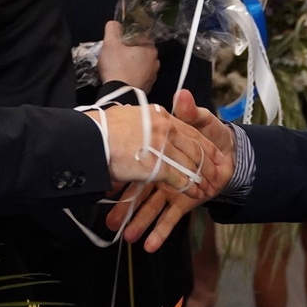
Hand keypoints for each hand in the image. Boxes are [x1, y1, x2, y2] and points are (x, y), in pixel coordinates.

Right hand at [97, 21, 157, 91]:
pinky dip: (133, 75)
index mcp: (150, 48)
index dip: (127, 38)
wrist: (119, 95)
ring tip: (119, 67)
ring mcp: (153, 76)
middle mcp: (156, 61)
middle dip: (130, 51)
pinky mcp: (148, 87)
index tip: (118, 43)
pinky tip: (123, 77)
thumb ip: (112, 29)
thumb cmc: (116, 66)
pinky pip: (140, 76)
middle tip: (116, 55)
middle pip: (141, 50)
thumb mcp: (110, 43)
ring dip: (132, 64)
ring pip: (141, 64)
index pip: (140, 37)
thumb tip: (115, 23)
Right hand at [99, 104, 216, 193]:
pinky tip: (195, 194)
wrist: (88, 136)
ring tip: (208, 187)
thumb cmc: (104, 127)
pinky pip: (180, 179)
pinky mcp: (156, 167)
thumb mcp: (130, 114)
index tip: (215, 152)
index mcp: (159, 115)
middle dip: (207, 162)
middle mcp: (164, 129)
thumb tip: (162, 113)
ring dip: (200, 177)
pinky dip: (189, 188)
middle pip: (193, 147)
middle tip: (218, 172)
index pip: (189, 130)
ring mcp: (161, 148)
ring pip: (189, 164)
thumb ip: (149, 117)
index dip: (203, 143)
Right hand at [103, 90, 234, 250]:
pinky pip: (171, 218)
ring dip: (140, 222)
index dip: (132, 172)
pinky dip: (161, 232)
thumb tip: (183, 95)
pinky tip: (149, 245)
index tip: (113, 188)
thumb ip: (190, 111)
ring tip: (125, 235)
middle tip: (109, 220)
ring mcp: (170, 188)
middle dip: (125, 206)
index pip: (144, 162)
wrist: (233, 153)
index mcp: (161, 149)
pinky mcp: (181, 201)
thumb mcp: (202, 119)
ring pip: (152, 206)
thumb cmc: (213, 133)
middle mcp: (162, 169)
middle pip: (141, 189)